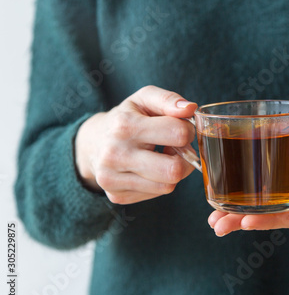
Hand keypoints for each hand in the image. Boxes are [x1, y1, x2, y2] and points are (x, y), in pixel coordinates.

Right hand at [75, 85, 197, 203]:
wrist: (92, 143)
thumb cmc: (126, 118)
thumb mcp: (144, 99)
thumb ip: (169, 99)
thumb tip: (190, 108)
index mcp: (125, 125)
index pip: (178, 134)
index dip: (188, 131)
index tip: (182, 130)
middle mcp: (115, 154)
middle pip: (174, 169)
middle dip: (185, 159)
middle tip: (177, 149)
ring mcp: (113, 178)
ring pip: (167, 186)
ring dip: (174, 171)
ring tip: (163, 158)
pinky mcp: (117, 196)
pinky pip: (157, 194)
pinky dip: (161, 182)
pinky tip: (151, 170)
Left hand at [207, 128, 288, 235]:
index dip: (271, 220)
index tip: (247, 222)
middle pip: (272, 217)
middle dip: (244, 223)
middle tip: (217, 226)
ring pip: (263, 209)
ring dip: (237, 216)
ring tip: (212, 220)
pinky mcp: (283, 184)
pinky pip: (261, 195)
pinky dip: (240, 198)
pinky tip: (219, 198)